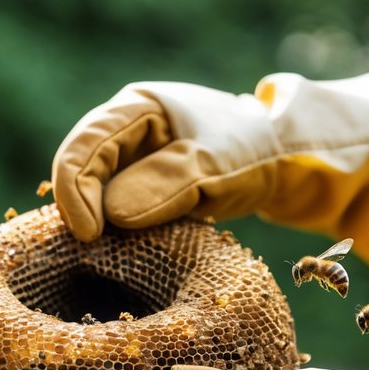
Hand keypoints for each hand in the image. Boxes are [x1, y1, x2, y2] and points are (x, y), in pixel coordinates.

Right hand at [52, 63, 368, 285]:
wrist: (293, 161)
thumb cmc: (257, 153)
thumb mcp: (216, 167)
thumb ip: (166, 185)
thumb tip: (111, 216)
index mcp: (136, 109)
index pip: (83, 149)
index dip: (75, 192)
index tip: (90, 235)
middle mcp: (127, 131)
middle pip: (82, 173)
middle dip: (82, 212)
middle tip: (93, 256)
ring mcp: (135, 160)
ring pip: (97, 197)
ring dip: (99, 228)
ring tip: (106, 260)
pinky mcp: (146, 189)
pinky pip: (118, 213)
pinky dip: (118, 235)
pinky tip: (126, 258)